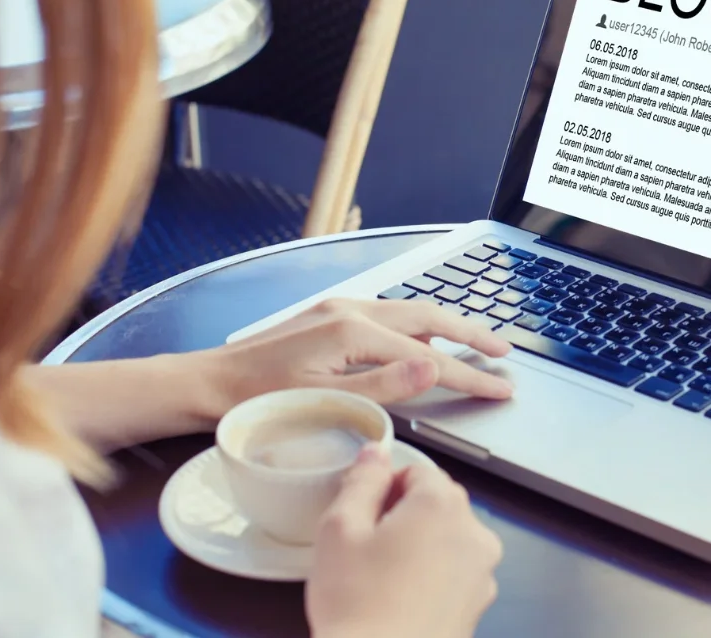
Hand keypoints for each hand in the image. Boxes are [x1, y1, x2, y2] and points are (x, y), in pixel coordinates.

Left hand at [196, 298, 513, 417]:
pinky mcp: (330, 316)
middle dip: (470, 333)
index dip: (469, 374)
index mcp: (353, 331)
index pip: (429, 356)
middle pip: (428, 316)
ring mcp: (339, 309)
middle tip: (504, 352)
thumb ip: (385, 385)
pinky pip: (388, 316)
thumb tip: (435, 364)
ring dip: (446, 326)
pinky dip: (417, 327)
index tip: (501, 386)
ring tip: (476, 343)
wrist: (207, 383)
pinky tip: (423, 341)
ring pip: (410, 312)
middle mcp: (350, 310)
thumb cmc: (258, 400)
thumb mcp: (326, 401)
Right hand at [306, 445, 502, 637]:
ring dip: (420, 548)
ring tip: (381, 580)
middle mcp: (474, 532)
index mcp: (443, 504)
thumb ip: (362, 480)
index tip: (362, 519)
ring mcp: (482, 572)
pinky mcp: (479, 606)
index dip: (384, 489)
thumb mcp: (340, 528)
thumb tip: (376, 453)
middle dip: (403, 517)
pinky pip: (454, 574)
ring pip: (446, 540)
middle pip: (436, 504)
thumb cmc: (356, 603)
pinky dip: (432, 579)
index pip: (417, 470)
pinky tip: (400, 602)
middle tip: (366, 550)